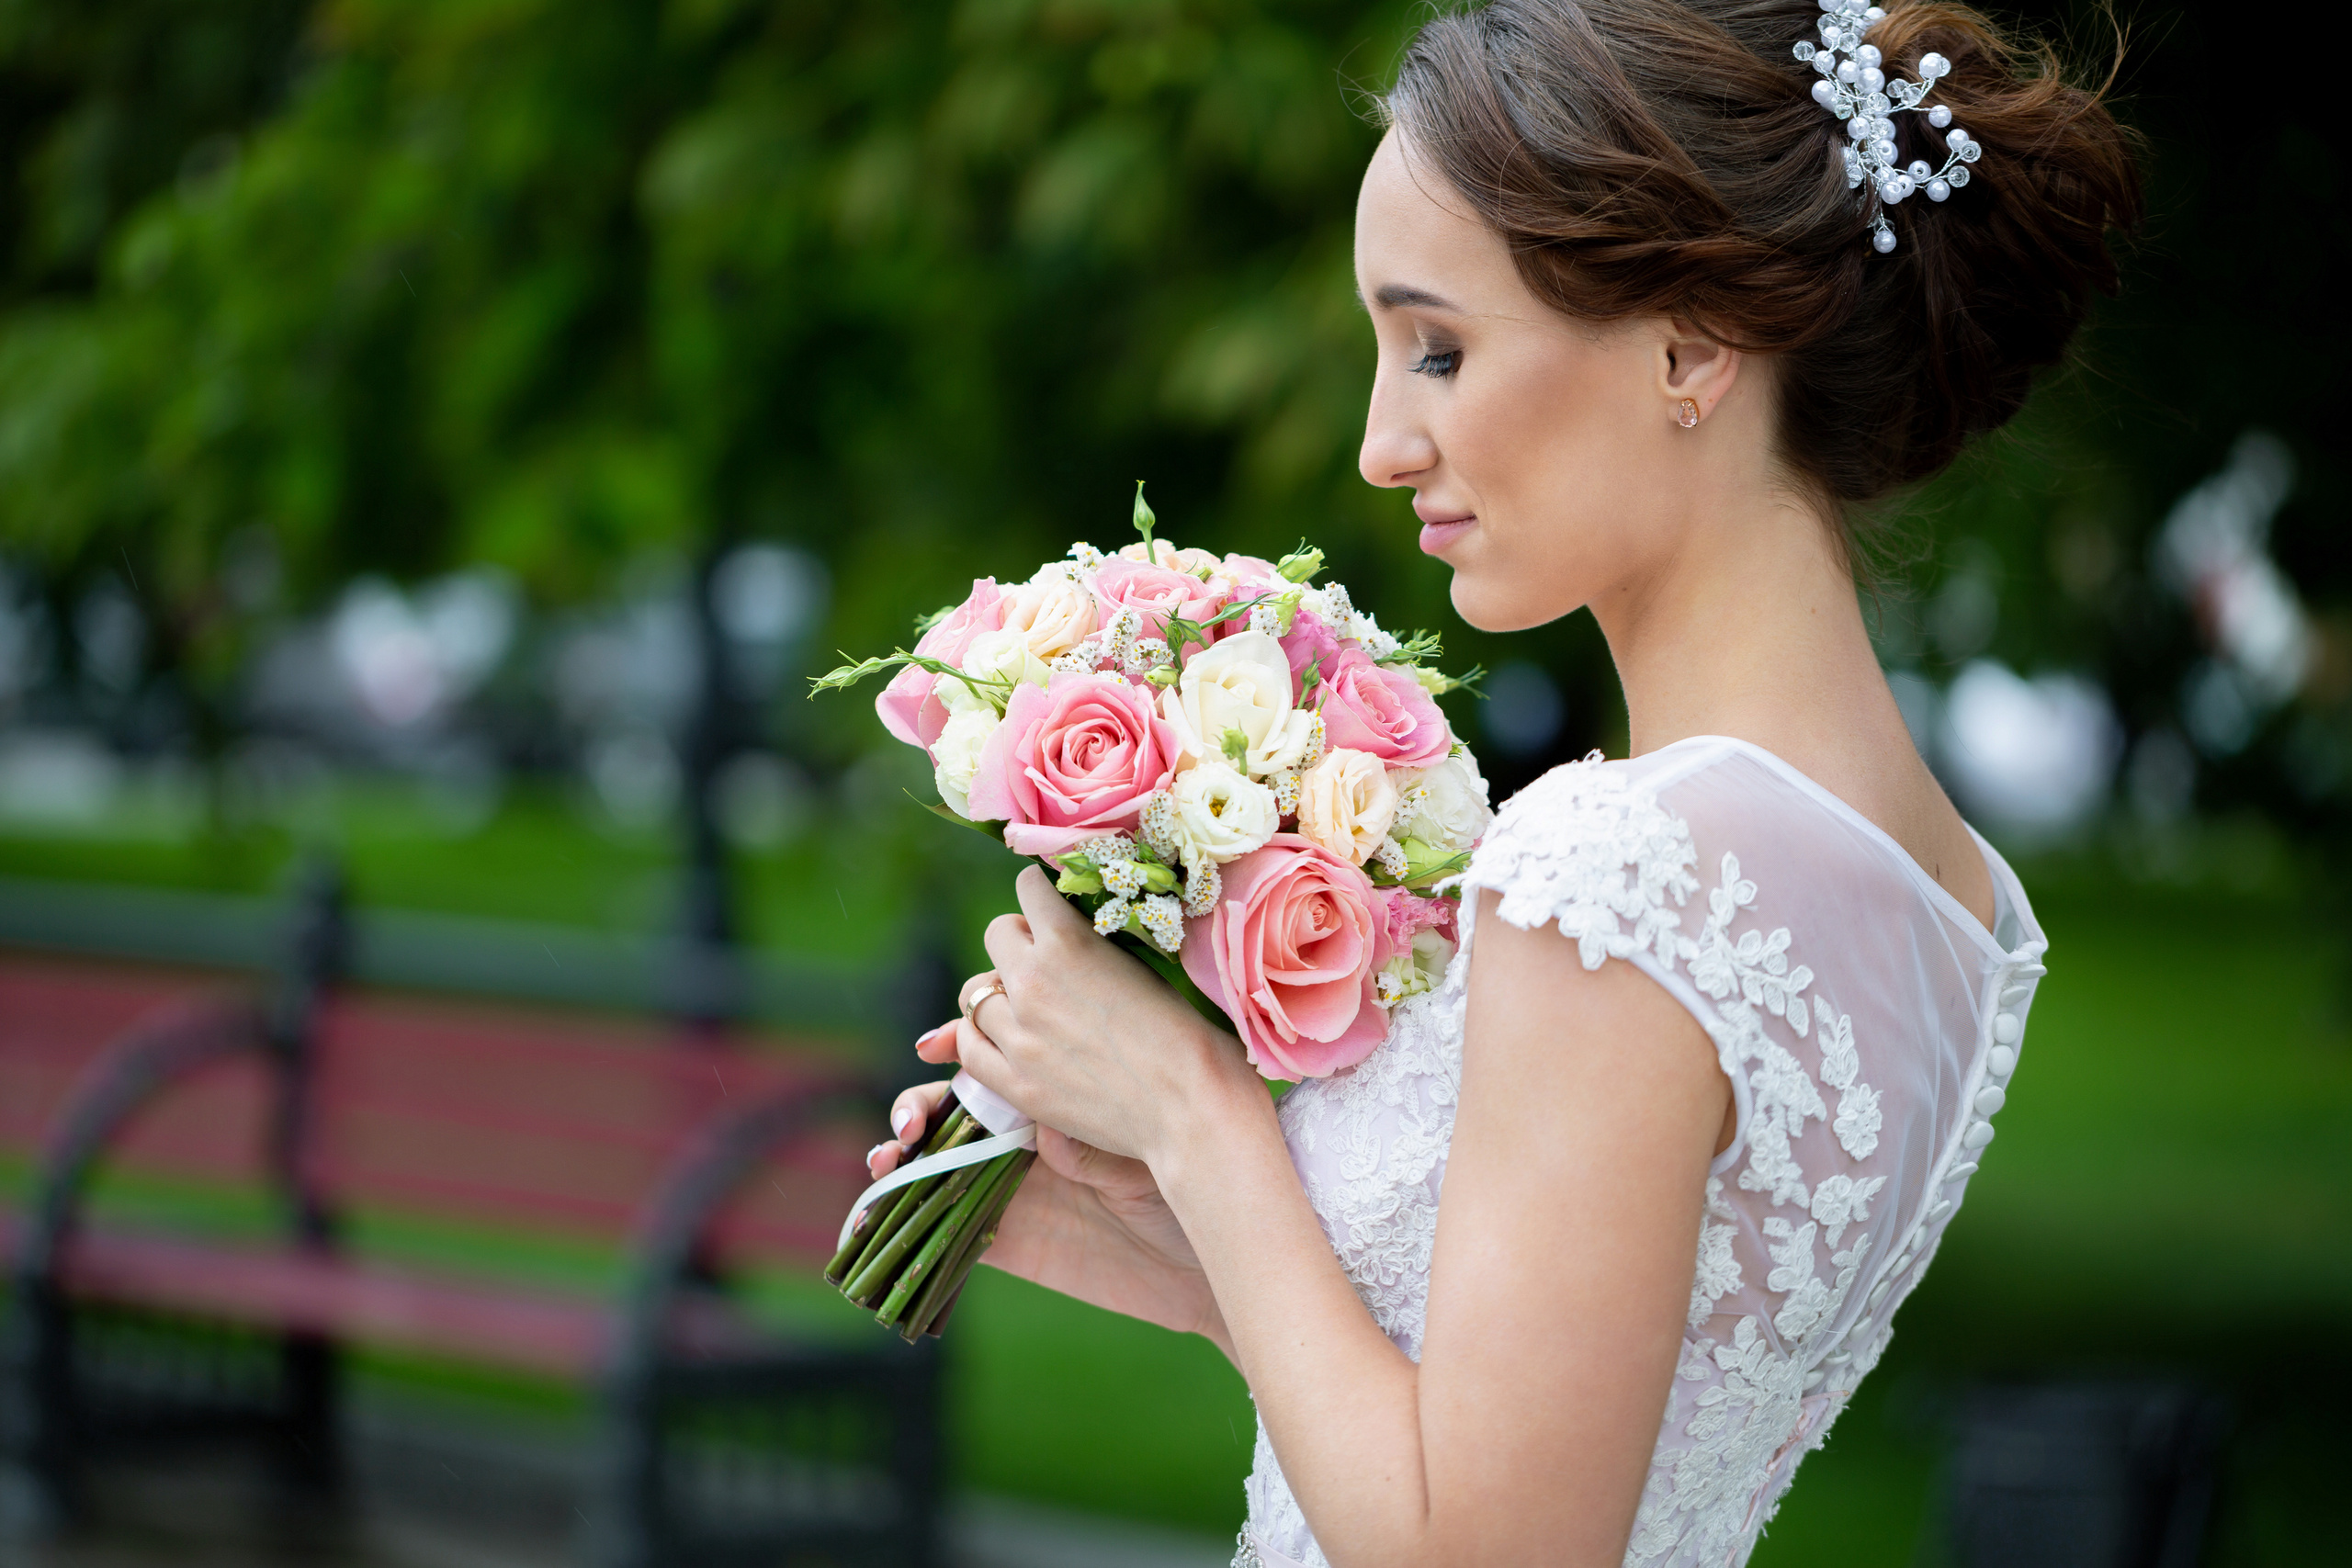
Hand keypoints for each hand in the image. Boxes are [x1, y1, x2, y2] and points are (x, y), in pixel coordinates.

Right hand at [868, 1063, 1231, 1351]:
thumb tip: (1047, 1137)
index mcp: (1060, 1095)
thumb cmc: (1193, 1187)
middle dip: (918, 1104)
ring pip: (937, 1160)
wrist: (1210, 1261)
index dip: (957, 1044)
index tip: (937, 1044)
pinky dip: (897, 1218)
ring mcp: (1011, 1187)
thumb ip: (1091, 1147)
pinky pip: (939, 1228)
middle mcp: (1027, 1137)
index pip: (995, 1056)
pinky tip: (870, 1216)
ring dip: (900, 1153)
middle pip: (952, 1107)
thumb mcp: (1143, 1158)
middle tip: (913, 1122)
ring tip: (890, 1157)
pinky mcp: (1005, 1241)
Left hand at [952, 865, 1265, 1164]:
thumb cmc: (1180, 1032)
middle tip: (1042, 958)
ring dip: (998, 989)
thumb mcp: (1137, 966)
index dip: (1041, 895)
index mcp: (1067, 942)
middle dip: (1019, 940)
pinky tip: (998, 1036)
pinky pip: (969, 1046)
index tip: (1050, 907)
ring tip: (1023, 1003)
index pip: (1027, 889)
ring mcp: (1018, 1035)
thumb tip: (1058, 935)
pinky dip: (977, 1036)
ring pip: (974, 992)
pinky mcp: (1015, 1083)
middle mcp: (1032, 982)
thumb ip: (1089, 948)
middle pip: (996, 935)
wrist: (1188, 1103)